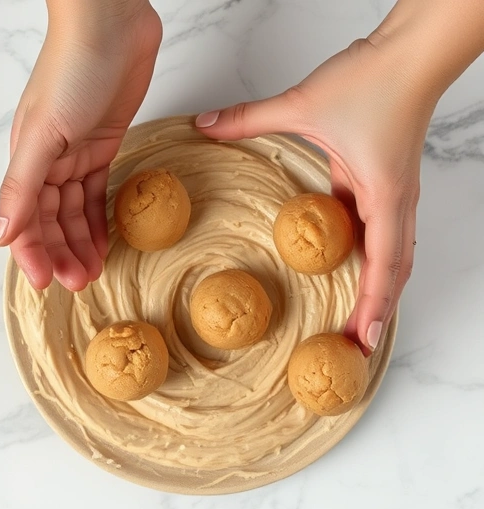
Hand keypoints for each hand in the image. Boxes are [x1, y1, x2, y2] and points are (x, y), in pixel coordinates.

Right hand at [0, 0, 161, 290]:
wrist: (110, 24)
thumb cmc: (73, 69)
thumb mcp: (43, 134)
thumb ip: (21, 188)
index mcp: (26, 159)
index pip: (24, 220)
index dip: (32, 253)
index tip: (46, 283)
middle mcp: (47, 161)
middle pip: (49, 221)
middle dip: (60, 254)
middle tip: (80, 283)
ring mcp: (75, 153)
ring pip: (72, 211)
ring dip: (80, 242)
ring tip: (94, 271)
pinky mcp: (102, 144)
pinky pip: (95, 191)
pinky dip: (97, 217)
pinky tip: (105, 238)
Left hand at [195, 35, 431, 354]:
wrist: (411, 54)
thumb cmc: (373, 81)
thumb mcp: (302, 104)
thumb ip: (248, 119)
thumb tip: (205, 127)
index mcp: (383, 194)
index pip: (382, 264)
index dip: (373, 305)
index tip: (362, 339)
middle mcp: (394, 202)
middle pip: (393, 271)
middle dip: (376, 311)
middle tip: (356, 347)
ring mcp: (393, 195)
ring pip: (391, 255)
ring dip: (377, 289)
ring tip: (357, 321)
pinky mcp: (383, 183)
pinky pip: (379, 232)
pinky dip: (369, 259)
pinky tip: (346, 269)